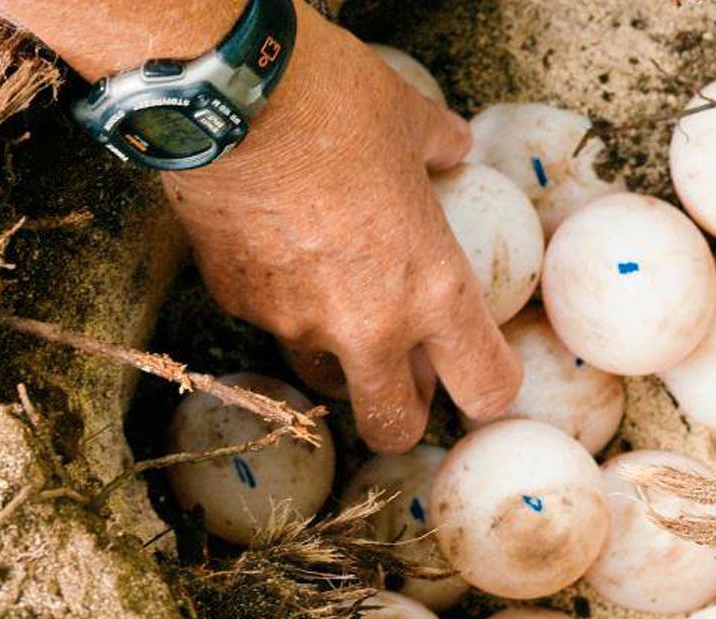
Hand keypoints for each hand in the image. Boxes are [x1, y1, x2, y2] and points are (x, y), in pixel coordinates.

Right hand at [166, 8, 520, 452]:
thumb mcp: (409, 119)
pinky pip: (270, 319)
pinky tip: (276, 245)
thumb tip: (454, 148)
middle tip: (406, 375)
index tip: (484, 372)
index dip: (491, 387)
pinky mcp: (237, 303)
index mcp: (430, 288)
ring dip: (339, 358)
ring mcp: (294, 322)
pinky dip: (280, 298)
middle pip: (392, 426)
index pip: (485, 385)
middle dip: (403, 412)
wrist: (225, 96)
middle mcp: (365, 326)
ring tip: (338, 295)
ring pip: (325, 376)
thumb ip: (440, 148)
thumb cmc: (333, 102)